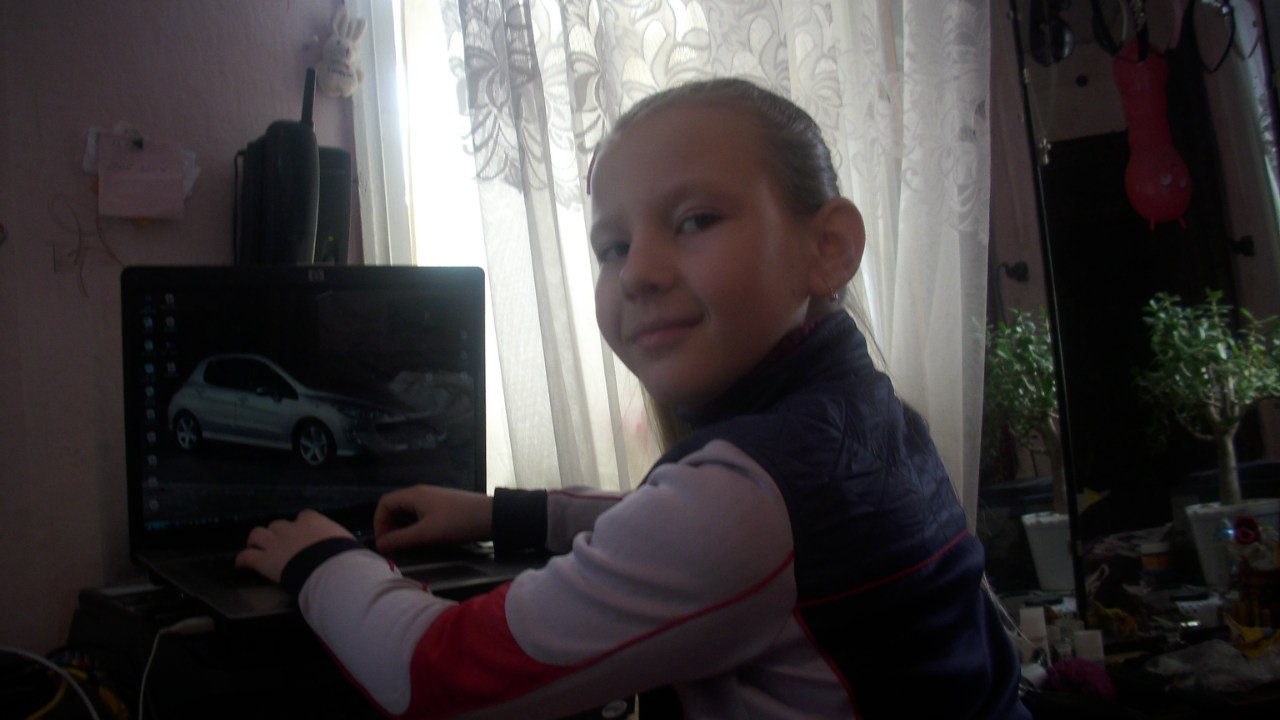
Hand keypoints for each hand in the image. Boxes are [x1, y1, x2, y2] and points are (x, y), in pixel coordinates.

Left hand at [235, 509, 353, 582]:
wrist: (329, 568)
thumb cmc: (343, 555)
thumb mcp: (346, 540)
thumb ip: (337, 540)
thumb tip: (345, 547)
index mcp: (313, 521)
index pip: (304, 516)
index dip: (301, 526)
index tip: (303, 534)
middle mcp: (291, 528)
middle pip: (278, 525)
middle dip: (278, 534)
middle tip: (280, 545)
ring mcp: (275, 543)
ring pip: (257, 534)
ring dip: (257, 541)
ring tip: (257, 548)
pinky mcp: (264, 560)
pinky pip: (247, 557)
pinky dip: (243, 560)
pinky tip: (241, 565)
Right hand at [373, 485, 491, 553]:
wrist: (492, 517)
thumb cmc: (457, 523)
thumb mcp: (427, 533)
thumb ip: (401, 539)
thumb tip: (379, 545)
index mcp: (414, 495)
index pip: (385, 503)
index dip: (379, 522)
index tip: (383, 542)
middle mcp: (421, 493)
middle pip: (395, 507)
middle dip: (390, 526)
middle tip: (393, 546)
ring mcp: (432, 499)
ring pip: (408, 512)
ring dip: (403, 528)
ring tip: (406, 545)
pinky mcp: (442, 506)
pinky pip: (420, 515)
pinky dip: (415, 526)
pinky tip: (421, 539)